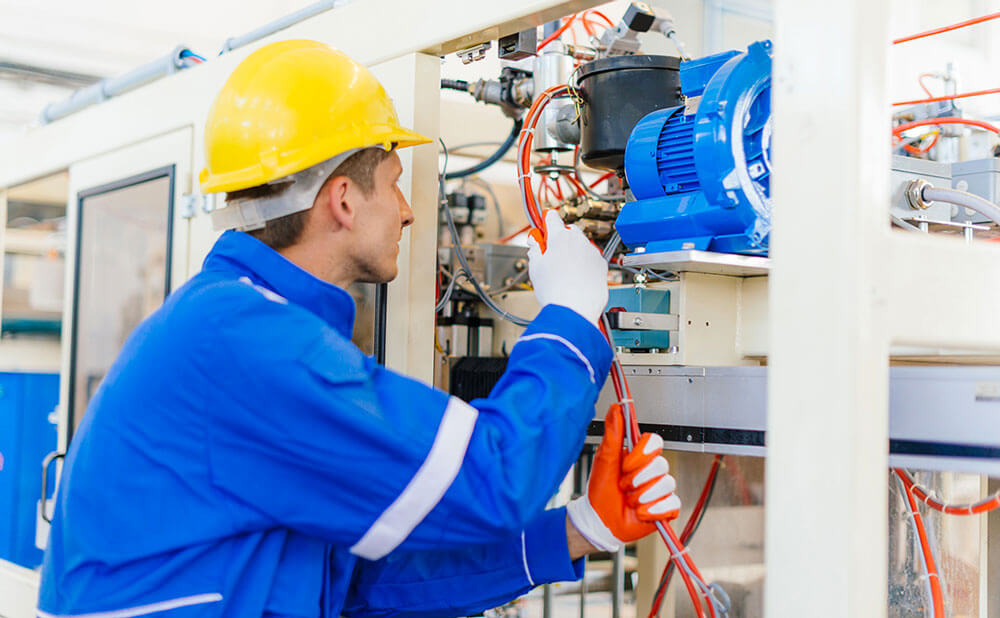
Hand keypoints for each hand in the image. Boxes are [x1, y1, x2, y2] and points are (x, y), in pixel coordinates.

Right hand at [527, 209, 607, 323]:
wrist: (574, 310)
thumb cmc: (555, 291)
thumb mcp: (535, 267)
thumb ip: (535, 249)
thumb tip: (535, 242)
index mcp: (560, 237)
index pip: (552, 218)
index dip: (545, 221)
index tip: (544, 225)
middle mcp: (579, 241)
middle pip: (569, 230)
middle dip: (560, 238)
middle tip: (551, 252)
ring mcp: (592, 252)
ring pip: (581, 244)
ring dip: (573, 251)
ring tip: (564, 270)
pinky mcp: (602, 265)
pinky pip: (591, 258)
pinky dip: (585, 263)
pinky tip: (576, 277)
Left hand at [567, 404, 679, 551]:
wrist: (599, 521)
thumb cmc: (600, 490)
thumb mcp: (604, 459)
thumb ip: (613, 432)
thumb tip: (615, 408)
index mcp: (640, 456)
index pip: (655, 442)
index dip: (643, 454)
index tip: (626, 464)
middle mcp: (653, 471)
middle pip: (661, 465)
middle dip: (637, 479)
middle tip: (623, 485)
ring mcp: (662, 490)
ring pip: (666, 485)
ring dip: (641, 496)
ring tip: (629, 501)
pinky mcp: (667, 509)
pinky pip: (671, 505)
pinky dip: (651, 511)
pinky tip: (640, 512)